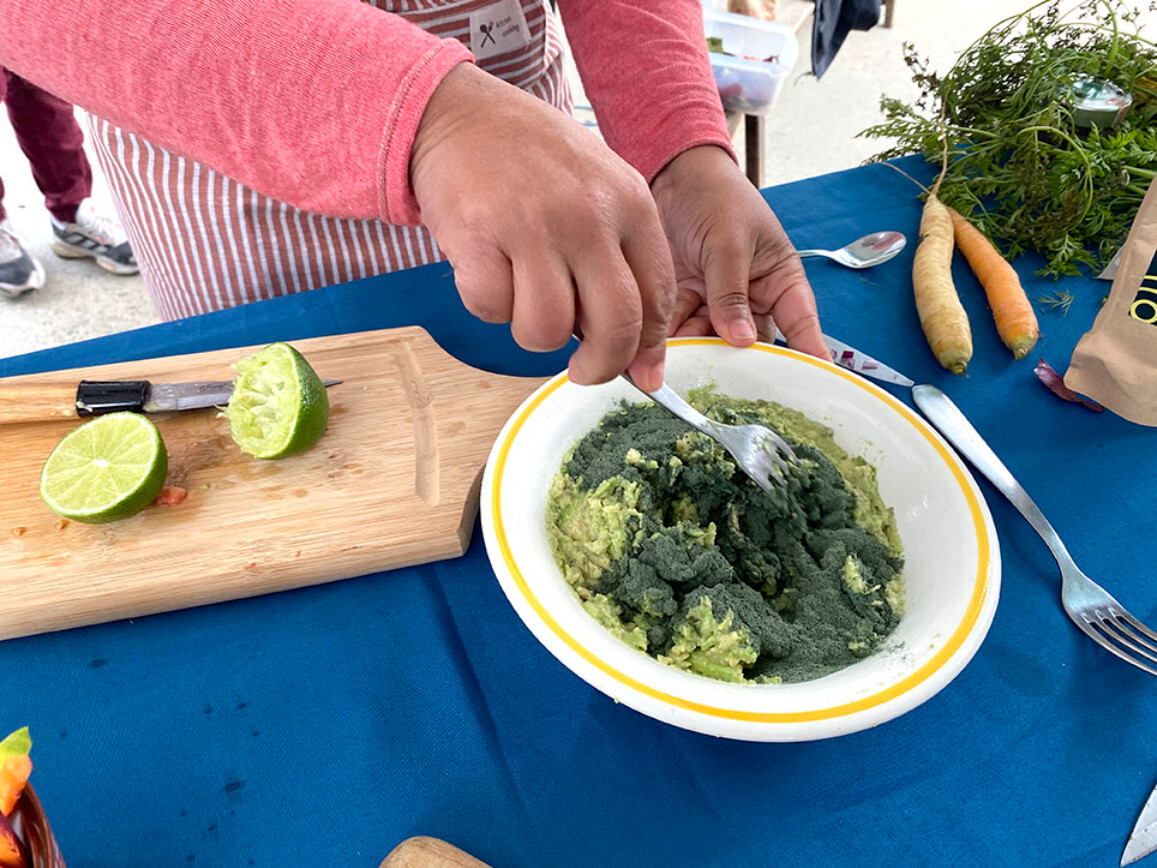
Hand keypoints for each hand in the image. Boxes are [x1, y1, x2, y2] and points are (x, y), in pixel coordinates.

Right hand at [410, 63, 675, 390]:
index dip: (648, 348)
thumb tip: (635, 350)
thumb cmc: (532, 160)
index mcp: (629, 203)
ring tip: (522, 295)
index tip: (640, 374)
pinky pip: (491, 309)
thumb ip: (621, 257)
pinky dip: (487, 304)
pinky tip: (486, 267)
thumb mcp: (597, 188)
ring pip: (546, 329)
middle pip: (615, 324)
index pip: (657, 297)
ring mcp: (532, 225)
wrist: (459, 112)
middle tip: (583, 370)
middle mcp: (587, 215)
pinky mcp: (478, 236)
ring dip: (532, 332)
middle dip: (601, 365)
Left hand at [649, 145, 826, 358]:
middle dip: (734, 362)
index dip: (809, 356)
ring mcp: (718, 302)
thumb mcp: (729, 242)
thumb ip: (731, 292)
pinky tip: (658, 345)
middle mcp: (752, 298)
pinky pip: (682, 331)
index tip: (814, 387)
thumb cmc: (715, 196)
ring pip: (712, 343)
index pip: (801, 325)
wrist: (670, 177)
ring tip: (679, 355)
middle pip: (752, 346)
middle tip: (720, 379)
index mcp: (780, 280)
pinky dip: (672, 339)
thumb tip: (742, 340)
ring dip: (697, 351)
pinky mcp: (686, 302)